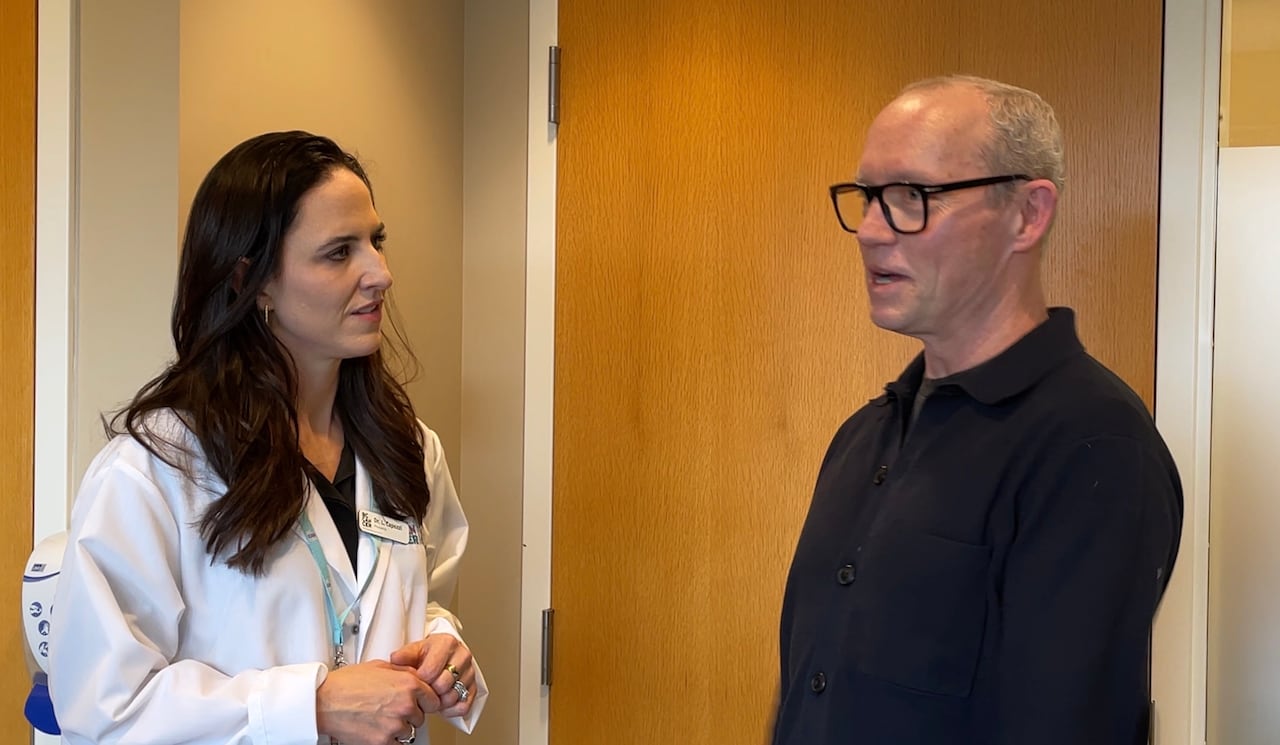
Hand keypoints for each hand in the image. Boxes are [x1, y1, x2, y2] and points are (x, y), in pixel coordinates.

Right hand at [316, 660, 439, 744]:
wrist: (324, 702)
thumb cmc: (347, 684)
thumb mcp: (379, 666)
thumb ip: (403, 671)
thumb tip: (417, 675)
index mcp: (408, 684)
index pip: (433, 699)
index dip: (425, 701)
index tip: (418, 703)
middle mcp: (405, 705)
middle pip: (421, 717)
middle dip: (409, 714)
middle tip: (390, 709)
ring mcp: (395, 725)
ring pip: (409, 731)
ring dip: (398, 727)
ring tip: (380, 718)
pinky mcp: (383, 742)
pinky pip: (397, 744)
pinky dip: (389, 739)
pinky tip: (377, 729)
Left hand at [390, 634, 476, 718]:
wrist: (442, 654)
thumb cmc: (428, 653)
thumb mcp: (414, 650)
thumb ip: (404, 655)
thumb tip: (395, 660)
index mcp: (447, 643)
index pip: (431, 670)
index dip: (419, 681)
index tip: (415, 682)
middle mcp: (462, 655)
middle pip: (443, 685)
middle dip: (429, 692)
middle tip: (423, 691)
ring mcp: (470, 671)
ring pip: (454, 696)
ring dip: (439, 702)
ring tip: (432, 697)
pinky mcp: (474, 687)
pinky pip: (464, 706)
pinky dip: (451, 710)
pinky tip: (442, 704)